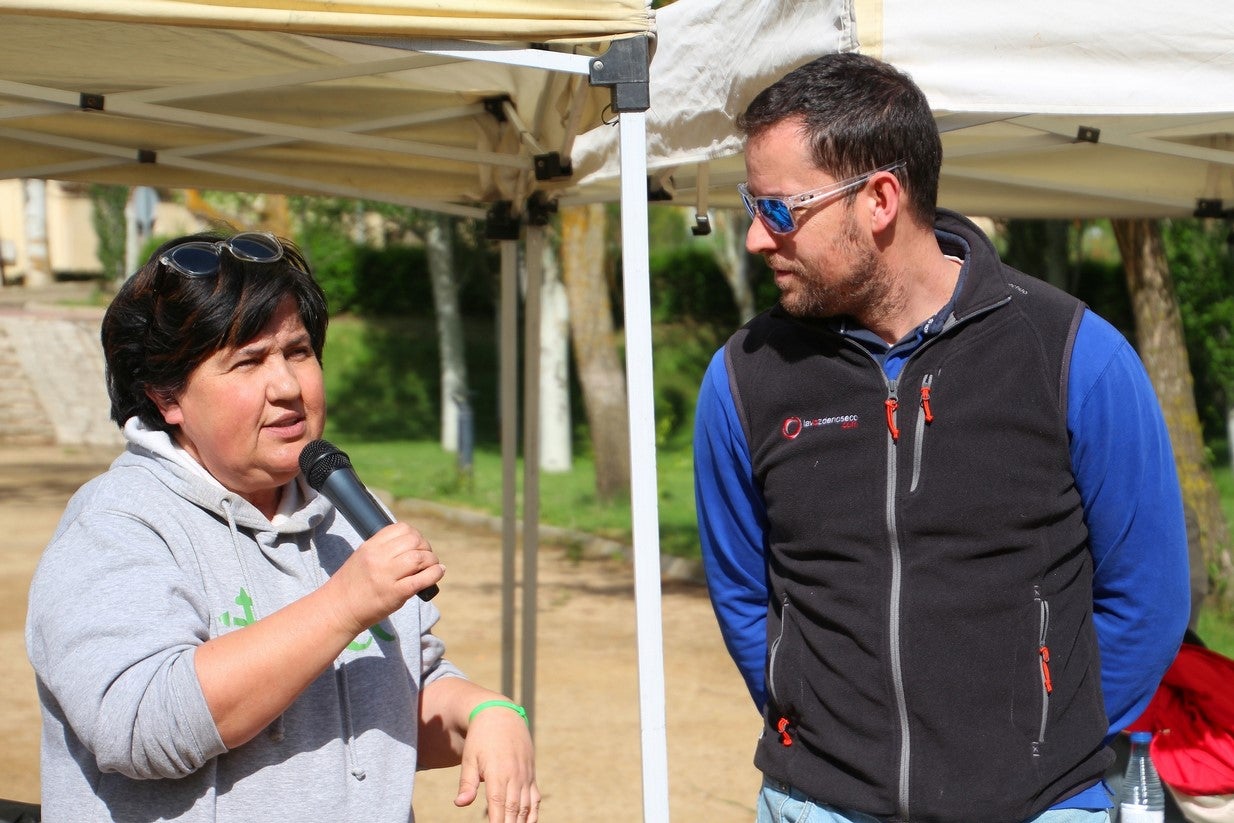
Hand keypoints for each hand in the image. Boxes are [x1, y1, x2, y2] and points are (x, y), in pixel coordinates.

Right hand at [326, 522, 444, 635]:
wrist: (338, 609)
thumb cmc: (352, 584)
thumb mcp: (362, 557)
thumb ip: (383, 548)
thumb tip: (413, 544)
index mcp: (370, 546)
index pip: (402, 529)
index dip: (415, 535)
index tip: (417, 545)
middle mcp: (378, 558)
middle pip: (414, 541)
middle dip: (426, 547)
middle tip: (426, 558)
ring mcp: (387, 576)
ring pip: (420, 558)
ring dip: (432, 561)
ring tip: (432, 567)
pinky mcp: (395, 594)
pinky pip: (422, 579)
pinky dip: (435, 574)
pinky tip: (438, 572)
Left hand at [455, 705, 539, 822]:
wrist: (501, 715)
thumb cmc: (480, 739)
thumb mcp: (469, 758)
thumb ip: (467, 783)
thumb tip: (460, 804)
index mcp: (497, 774)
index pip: (497, 806)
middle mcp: (514, 776)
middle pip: (513, 810)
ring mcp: (525, 776)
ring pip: (526, 806)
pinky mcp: (530, 774)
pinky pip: (534, 797)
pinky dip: (533, 812)